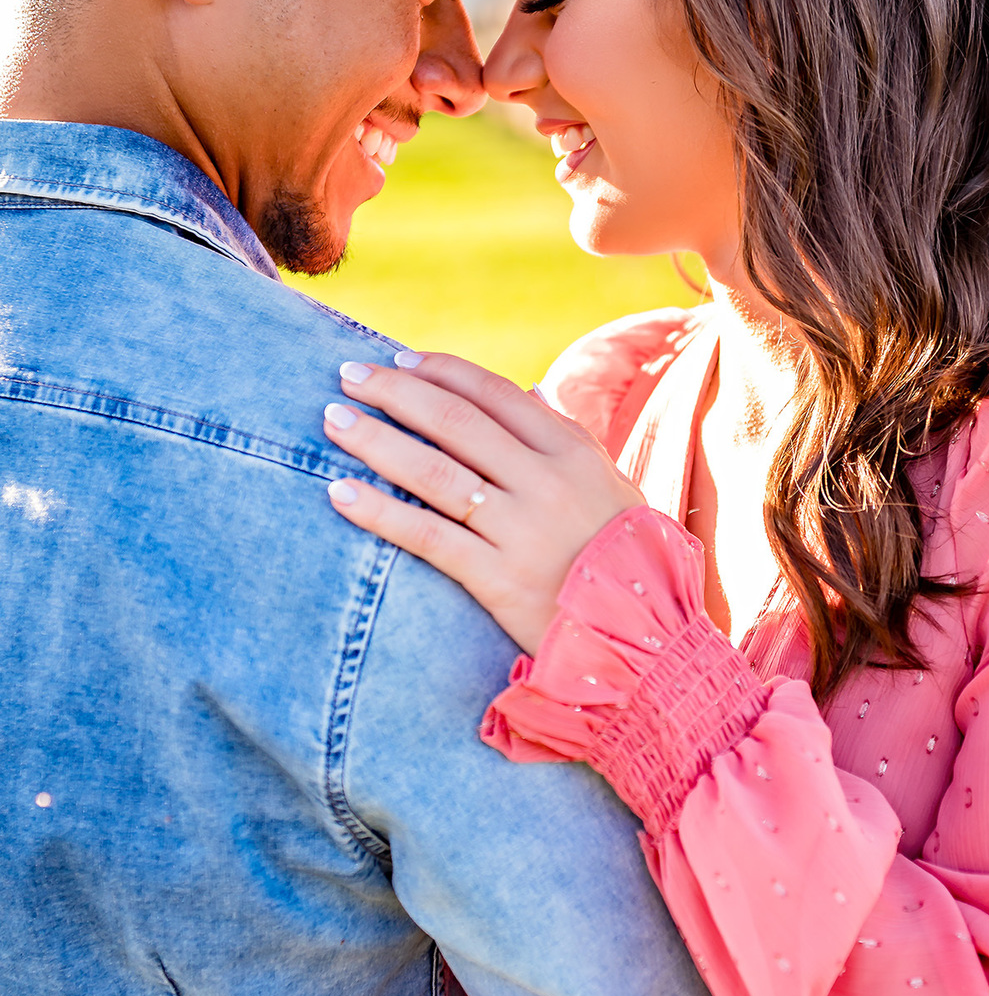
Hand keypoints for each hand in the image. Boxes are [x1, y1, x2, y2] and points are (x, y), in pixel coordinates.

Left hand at [321, 352, 643, 652]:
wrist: (648, 637)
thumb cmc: (625, 557)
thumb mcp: (609, 486)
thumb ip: (567, 438)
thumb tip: (528, 391)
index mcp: (572, 452)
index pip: (495, 394)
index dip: (442, 372)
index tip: (399, 358)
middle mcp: (545, 482)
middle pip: (456, 422)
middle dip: (396, 392)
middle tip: (349, 375)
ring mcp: (521, 530)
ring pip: (434, 471)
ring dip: (376, 440)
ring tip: (333, 420)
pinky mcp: (498, 579)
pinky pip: (428, 536)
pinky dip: (380, 512)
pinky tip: (341, 494)